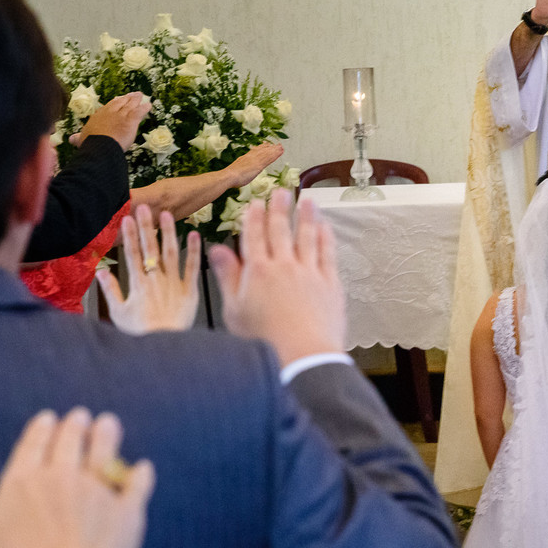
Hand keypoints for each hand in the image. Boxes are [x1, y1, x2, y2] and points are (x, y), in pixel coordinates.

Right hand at [0, 409, 153, 547]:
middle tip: (80, 415)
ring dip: (106, 437)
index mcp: (22, 483)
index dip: (40, 431)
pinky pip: (137, 487)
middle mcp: (62, 479)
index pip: (32, 448)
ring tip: (108, 423)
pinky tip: (144, 468)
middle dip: (74, 426)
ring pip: (103, 454)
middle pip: (69, 444)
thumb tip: (8, 505)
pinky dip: (140, 476)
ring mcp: (98, 492)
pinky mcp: (127, 510)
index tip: (48, 417)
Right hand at [71, 92, 150, 150]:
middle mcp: (110, 113)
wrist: (100, 145)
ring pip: (130, 105)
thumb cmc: (90, 143)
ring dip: (136, 99)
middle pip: (119, 102)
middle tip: (131, 95)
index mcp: (98, 116)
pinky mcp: (131, 120)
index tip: (117, 100)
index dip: (113, 103)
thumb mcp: (82, 139)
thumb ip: (78, 138)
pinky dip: (145, 108)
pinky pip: (139, 112)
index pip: (107, 107)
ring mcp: (121, 115)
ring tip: (140, 95)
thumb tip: (71, 139)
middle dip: (125, 98)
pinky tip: (149, 105)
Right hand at [97, 204, 200, 333]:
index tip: (127, 218)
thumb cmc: (141, 332)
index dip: (129, 235)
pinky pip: (192, 267)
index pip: (132, 254)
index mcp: (138, 284)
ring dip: (168, 232)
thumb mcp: (119, 313)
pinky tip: (193, 234)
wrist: (164, 346)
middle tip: (144, 207)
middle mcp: (156, 280)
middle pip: (150, 248)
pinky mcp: (190, 290)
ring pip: (171, 253)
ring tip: (166, 214)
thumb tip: (100, 271)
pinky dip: (193, 251)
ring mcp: (174, 283)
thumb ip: (110, 290)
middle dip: (146, 227)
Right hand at [209, 191, 345, 364]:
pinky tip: (325, 227)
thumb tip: (217, 249)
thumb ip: (228, 276)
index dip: (254, 217)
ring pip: (307, 236)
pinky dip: (326, 237)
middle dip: (279, 209)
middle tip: (281, 191)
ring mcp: (310, 273)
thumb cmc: (264, 339)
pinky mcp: (330, 283)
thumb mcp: (234, 310)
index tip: (255, 203)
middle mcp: (284, 266)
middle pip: (281, 230)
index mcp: (258, 271)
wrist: (302, 355)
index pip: (254, 236)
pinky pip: (328, 253)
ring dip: (306, 216)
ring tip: (306, 199)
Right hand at [224, 142, 284, 188]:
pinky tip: (280, 152)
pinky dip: (275, 155)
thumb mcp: (235, 171)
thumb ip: (239, 170)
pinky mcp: (259, 165)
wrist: (229, 176)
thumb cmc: (229, 177)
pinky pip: (269, 158)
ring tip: (281, 147)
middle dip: (270, 148)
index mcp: (244, 158)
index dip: (261, 148)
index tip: (266, 144)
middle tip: (277, 144)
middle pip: (262, 151)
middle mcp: (250, 157)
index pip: (254, 151)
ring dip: (275, 150)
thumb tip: (239, 173)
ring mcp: (255, 160)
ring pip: (267, 153)